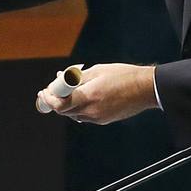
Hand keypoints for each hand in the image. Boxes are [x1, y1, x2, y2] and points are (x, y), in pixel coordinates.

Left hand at [35, 63, 157, 124]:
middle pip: (64, 111)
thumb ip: (76, 77)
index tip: (44, 92)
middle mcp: (92, 110)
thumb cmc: (123, 75)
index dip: (48, 99)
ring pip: (74, 114)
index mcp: (88, 96)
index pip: (59, 105)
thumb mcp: (97, 70)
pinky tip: (82, 97)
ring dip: (67, 105)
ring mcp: (98, 117)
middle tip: (50, 91)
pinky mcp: (104, 120)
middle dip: (55, 101)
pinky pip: (85, 116)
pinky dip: (79, 108)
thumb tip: (59, 78)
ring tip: (66, 92)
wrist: (146, 89)